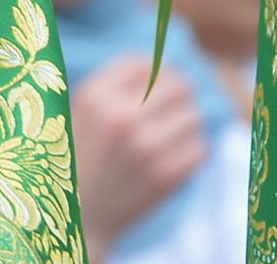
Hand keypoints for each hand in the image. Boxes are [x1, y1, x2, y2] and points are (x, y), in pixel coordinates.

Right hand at [71, 54, 207, 250]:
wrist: (77, 214)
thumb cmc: (76, 156)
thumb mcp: (77, 111)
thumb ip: (112, 86)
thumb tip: (156, 61)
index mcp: (94, 96)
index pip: (145, 62)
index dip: (154, 71)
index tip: (156, 84)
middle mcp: (121, 117)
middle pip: (178, 86)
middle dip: (179, 95)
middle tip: (173, 107)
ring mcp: (146, 147)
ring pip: (194, 117)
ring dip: (188, 123)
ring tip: (171, 134)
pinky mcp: (167, 176)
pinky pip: (201, 148)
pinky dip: (193, 149)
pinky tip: (175, 155)